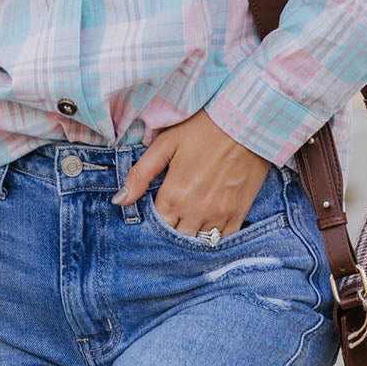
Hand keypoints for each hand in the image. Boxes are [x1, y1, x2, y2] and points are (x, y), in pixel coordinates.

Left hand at [112, 106, 272, 237]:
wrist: (247, 123)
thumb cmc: (204, 129)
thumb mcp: (166, 143)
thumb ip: (141, 174)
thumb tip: (119, 200)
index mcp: (175, 195)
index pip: (156, 226)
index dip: (154, 222)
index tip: (156, 211)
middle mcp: (196, 211)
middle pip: (176, 238)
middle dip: (171, 230)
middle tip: (172, 216)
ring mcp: (219, 215)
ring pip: (198, 243)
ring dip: (191, 236)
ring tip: (188, 221)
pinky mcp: (239, 214)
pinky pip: (223, 241)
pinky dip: (213, 238)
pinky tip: (208, 225)